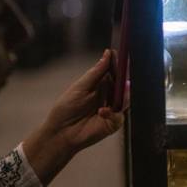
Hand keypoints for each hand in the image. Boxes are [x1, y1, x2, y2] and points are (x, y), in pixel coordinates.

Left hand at [23, 49, 127, 185]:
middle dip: (124, 77)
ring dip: (124, 93)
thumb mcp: (80, 87)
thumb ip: (96, 73)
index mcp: (100, 84)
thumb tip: (107, 54)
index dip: (118, 63)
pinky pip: (118, 115)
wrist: (60, 132)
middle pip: (122, 84)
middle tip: (125, 69)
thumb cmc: (66, 108)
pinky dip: (111, 113)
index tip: (119, 54)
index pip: (113, 71)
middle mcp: (108, 95)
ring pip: (125, 99)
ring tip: (123, 86)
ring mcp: (112, 109)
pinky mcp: (113, 123)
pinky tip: (101, 111)